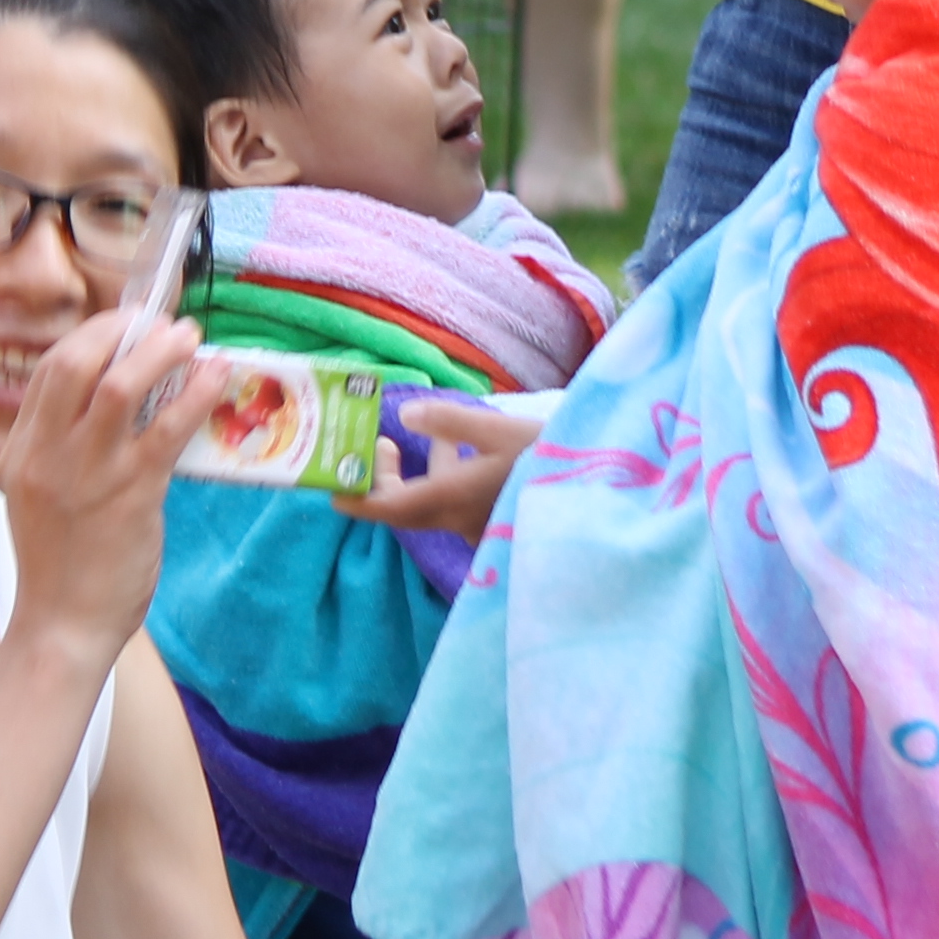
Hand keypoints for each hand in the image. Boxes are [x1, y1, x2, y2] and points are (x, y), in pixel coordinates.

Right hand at [0, 311, 215, 652]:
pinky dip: (197, 393)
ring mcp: (88, 472)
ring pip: (120, 385)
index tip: (125, 325)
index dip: (92, 335)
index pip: (49, 370)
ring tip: (189, 337)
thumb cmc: (59, 565)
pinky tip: (217, 377)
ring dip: (160, 350)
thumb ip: (62, 449)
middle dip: (122, 328)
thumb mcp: (40, 495)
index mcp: (20, 451)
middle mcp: (46, 454)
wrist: (61, 627)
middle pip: (76, 362)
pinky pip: (167, 428)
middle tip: (159, 322)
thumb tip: (117, 401)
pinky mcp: (131, 494)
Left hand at [330, 398, 539, 536]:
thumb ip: (451, 422)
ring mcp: (479, 524)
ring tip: (410, 438)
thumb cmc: (553, 460)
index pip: (387, 510)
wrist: (606, 498)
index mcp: (451, 499)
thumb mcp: (502, 431)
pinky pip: (459, 501)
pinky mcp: (498, 519)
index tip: (332, 486)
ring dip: (419, 473)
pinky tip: (465, 449)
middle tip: (379, 445)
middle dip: (384, 479)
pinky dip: (449, 476)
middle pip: (406, 508)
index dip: (356, 499)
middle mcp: (458, 520)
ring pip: (434, 502)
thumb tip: (406, 414)